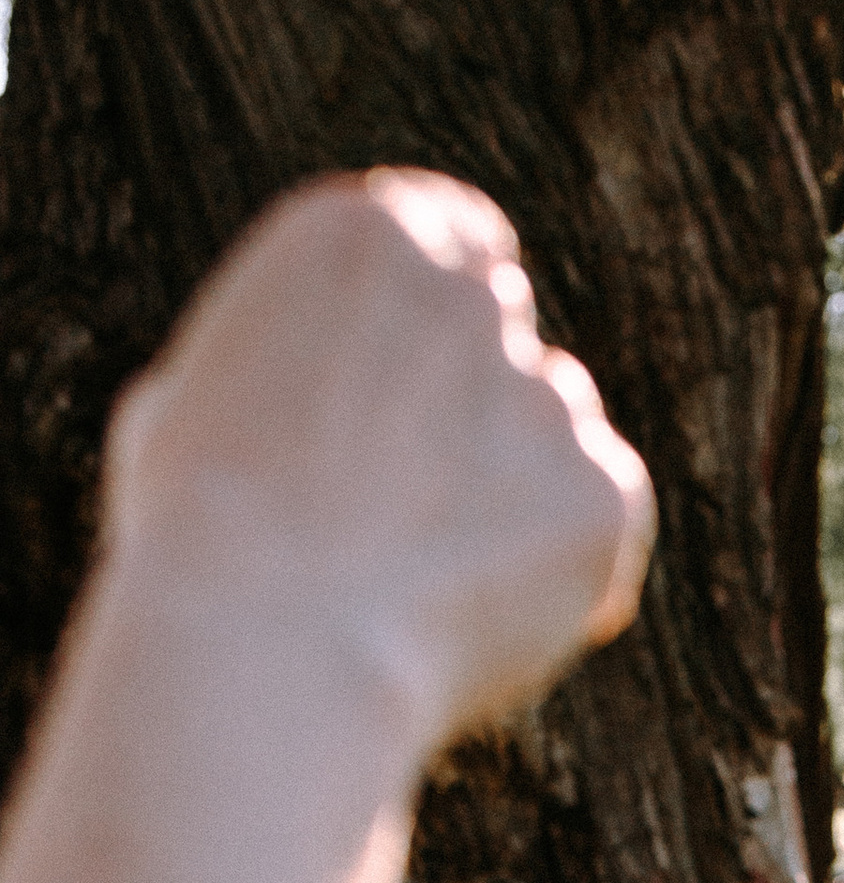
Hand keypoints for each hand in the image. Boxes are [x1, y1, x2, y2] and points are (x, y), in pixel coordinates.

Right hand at [102, 172, 655, 752]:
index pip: (460, 237)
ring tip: (433, 575)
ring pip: (561, 424)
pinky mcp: (599, 492)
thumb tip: (294, 393)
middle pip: (508, 330)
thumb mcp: (196, 407)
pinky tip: (491, 620)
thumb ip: (283, 372)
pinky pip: (610, 517)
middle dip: (478, 404)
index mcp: (365, 237)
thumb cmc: (201, 543)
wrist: (268, 646)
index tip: (436, 374)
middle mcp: (468, 294)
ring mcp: (544, 392)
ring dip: (520, 484)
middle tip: (422, 504)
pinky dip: (575, 563)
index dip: (450, 314)